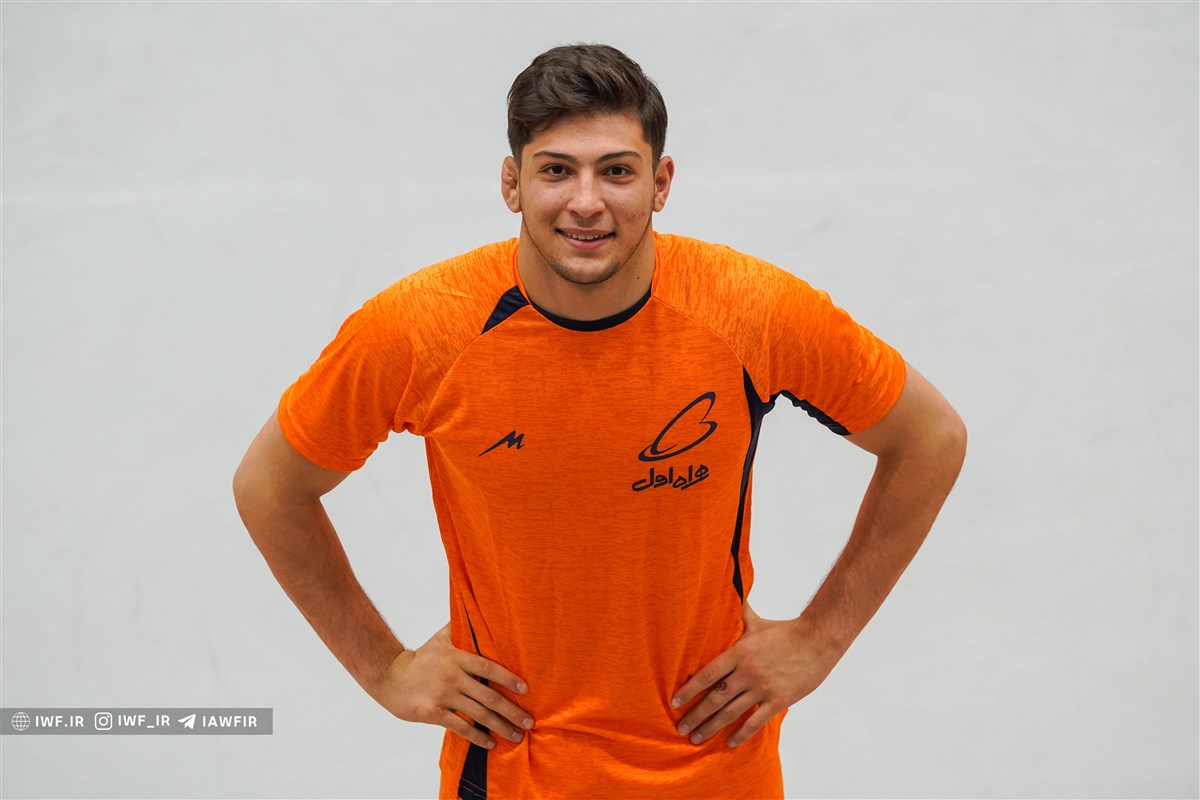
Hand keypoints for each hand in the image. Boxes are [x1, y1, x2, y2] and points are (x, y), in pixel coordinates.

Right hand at [372, 623, 533, 749]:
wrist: (388, 677)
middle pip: (488, 695)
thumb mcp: (440, 639)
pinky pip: (460, 727)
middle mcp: (452, 676)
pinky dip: (477, 736)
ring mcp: (442, 695)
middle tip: (529, 721)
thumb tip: (474, 606)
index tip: (525, 690)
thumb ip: (459, 627)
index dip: (508, 678)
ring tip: (517, 735)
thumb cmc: (420, 659)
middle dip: (511, 710)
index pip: (488, 668)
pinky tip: (490, 743)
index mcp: (456, 657)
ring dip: (500, 726)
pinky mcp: (433, 713)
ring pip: (478, 714)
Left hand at [670, 605, 837, 747]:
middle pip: (715, 697)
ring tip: (697, 738)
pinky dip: (741, 734)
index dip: (689, 689)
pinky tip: (729, 743)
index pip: (708, 674)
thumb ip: (738, 613)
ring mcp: (763, 688)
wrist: (818, 640)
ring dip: (712, 727)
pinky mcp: (778, 700)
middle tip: (680, 728)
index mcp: (739, 653)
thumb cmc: (785, 631)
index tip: (675, 702)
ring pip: (731, 712)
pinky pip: (756, 722)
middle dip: (696, 715)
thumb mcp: (757, 622)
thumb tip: (727, 590)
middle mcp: (747, 672)